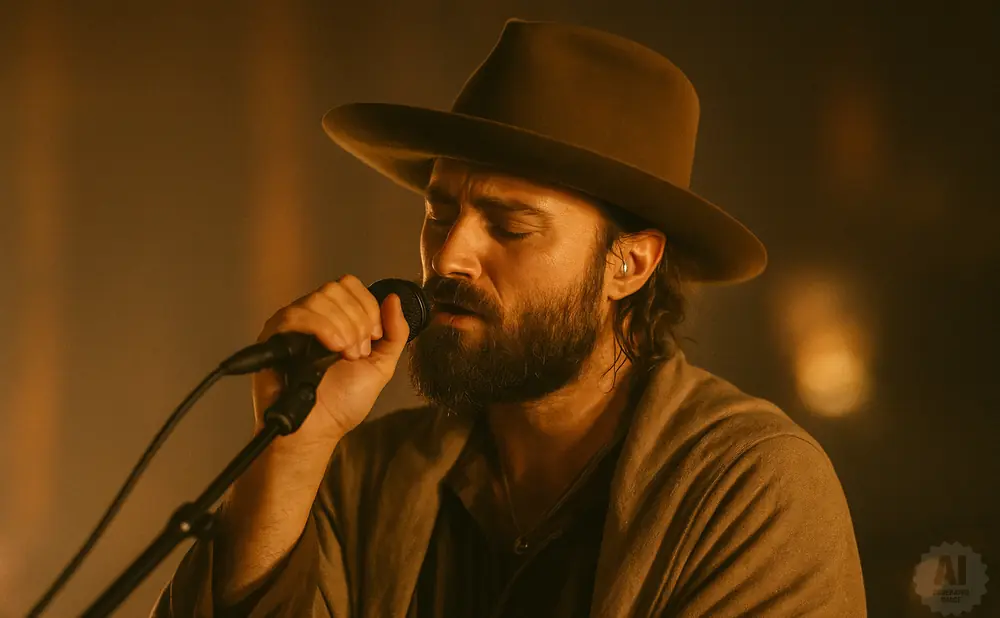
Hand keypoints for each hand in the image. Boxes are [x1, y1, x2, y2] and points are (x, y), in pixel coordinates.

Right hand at [251, 275, 409, 444]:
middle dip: (357, 320)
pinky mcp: (274, 335)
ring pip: (319, 298)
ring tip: (344, 356)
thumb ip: (394, 333)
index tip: (374, 336)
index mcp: (335, 319)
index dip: (367, 306)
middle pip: (336, 288)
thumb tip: (395, 299)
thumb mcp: (381, 366)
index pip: (350, 285)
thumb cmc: (341, 404)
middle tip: (357, 352)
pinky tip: (332, 349)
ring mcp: (292, 324)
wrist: (317, 430)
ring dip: (342, 327)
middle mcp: (312, 316)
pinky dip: (323, 328)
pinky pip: (297, 314)